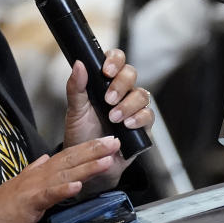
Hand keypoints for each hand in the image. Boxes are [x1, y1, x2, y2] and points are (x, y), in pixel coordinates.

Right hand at [0, 136, 120, 222]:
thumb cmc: (2, 209)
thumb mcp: (19, 186)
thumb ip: (33, 171)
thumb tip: (43, 159)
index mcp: (39, 173)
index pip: (67, 156)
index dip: (87, 148)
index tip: (106, 142)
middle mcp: (38, 176)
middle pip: (70, 160)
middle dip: (94, 150)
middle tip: (114, 142)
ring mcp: (34, 188)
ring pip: (65, 174)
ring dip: (86, 167)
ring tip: (105, 160)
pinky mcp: (30, 203)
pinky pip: (49, 195)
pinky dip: (64, 190)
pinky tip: (78, 186)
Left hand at [63, 49, 154, 192]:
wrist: (89, 162)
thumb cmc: (81, 134)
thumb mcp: (74, 110)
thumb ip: (76, 87)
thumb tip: (79, 63)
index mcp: (104, 82)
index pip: (116, 59)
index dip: (114, 60)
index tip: (105, 71)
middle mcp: (121, 91)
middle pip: (131, 74)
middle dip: (121, 84)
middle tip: (108, 100)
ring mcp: (133, 107)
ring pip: (142, 94)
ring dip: (128, 104)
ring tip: (114, 117)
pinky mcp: (143, 125)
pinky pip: (149, 115)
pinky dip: (139, 118)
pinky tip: (127, 125)